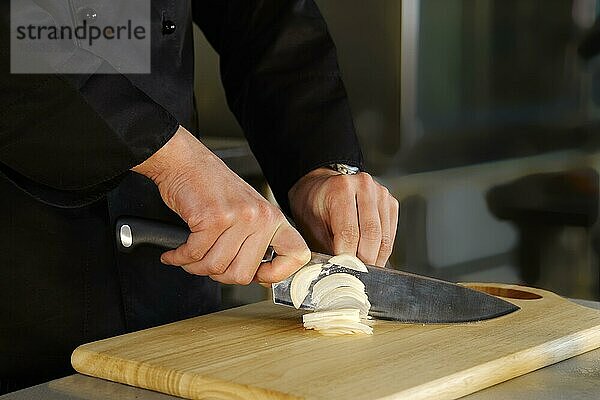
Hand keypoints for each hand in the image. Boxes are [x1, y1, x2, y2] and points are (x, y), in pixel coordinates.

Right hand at [132, 126, 310, 283]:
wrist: (185, 162)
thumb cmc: (211, 187)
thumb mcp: (246, 211)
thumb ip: (256, 240)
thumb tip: (257, 276)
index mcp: (273, 218)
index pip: (297, 255)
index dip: (278, 274)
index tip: (259, 277)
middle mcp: (260, 217)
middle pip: (242, 274)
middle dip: (219, 275)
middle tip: (207, 265)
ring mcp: (239, 218)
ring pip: (216, 267)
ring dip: (195, 267)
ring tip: (189, 256)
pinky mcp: (213, 218)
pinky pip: (195, 254)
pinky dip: (180, 257)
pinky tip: (176, 253)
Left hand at [288, 168, 398, 266]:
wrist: (320, 187)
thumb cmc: (313, 205)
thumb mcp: (311, 226)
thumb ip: (326, 248)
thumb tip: (339, 271)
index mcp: (341, 188)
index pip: (350, 232)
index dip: (348, 257)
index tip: (344, 272)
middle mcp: (364, 186)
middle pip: (372, 235)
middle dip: (364, 261)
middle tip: (355, 276)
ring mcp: (380, 193)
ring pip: (384, 238)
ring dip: (374, 259)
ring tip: (361, 269)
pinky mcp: (390, 202)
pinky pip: (391, 235)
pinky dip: (381, 251)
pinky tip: (370, 256)